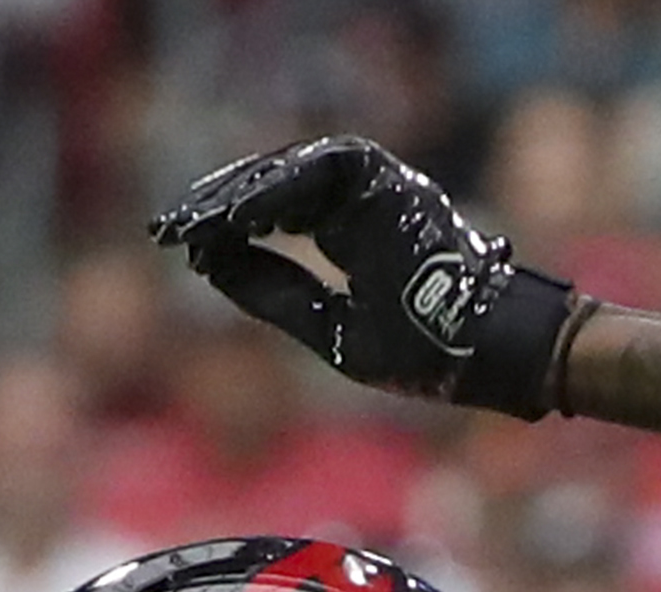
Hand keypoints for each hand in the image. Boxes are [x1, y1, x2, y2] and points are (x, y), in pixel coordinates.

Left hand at [154, 137, 585, 416]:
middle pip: (268, 186)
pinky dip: (272, 190)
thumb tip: (205, 260)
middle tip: (168, 227)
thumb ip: (274, 292)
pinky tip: (238, 218)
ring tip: (195, 222)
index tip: (178, 243)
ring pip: (284, 171)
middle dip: (215, 205)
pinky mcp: (382, 177)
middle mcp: (357, 202)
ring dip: (236, 195)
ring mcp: (372, 187)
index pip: (273, 215)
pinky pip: (312, 170)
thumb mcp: (331, 329)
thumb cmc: (426, 351)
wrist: (491, 347)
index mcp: (349, 234)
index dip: (223, 227)